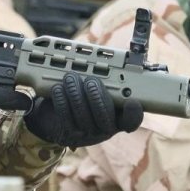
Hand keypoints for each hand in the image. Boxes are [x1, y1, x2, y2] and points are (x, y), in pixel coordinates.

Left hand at [23, 72, 143, 146]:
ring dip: (76, 94)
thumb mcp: (99, 84)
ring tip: (70, 78)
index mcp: (118, 116)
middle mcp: (105, 128)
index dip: (133, 113)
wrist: (55, 111)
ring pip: (83, 117)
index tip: (131, 102)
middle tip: (91, 80)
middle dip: (97, 97)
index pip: (131, 120)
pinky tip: (58, 88)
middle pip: (105, 118)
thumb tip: (120, 56)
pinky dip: (61, 101)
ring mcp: (86, 134)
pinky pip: (65, 118)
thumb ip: (109, 75)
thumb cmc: (83, 93)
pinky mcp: (67, 134)